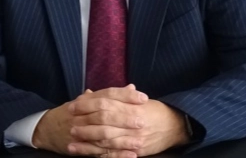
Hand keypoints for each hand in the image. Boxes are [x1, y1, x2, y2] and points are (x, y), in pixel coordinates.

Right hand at [32, 85, 146, 155]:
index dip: (126, 96)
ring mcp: (82, 131)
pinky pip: (100, 152)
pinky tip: (130, 155)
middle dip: (125, 118)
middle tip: (142, 121)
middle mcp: (84, 114)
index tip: (143, 98)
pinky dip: (116, 155)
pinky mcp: (82, 147)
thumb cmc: (72, 112)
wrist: (47, 128)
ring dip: (123, 140)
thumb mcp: (88, 100)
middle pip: (106, 114)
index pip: (108, 94)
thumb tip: (131, 87)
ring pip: (104, 135)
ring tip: (140, 141)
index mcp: (88, 100)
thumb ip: (110, 96)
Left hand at [69, 89, 189, 156]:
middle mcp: (133, 122)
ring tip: (71, 140)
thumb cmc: (155, 111)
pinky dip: (97, 153)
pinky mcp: (135, 152)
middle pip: (104, 121)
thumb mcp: (136, 100)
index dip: (88, 105)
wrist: (176, 126)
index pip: (105, 104)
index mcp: (132, 106)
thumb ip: (114, 97)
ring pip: (106, 139)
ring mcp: (134, 138)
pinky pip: (113, 154)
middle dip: (85, 122)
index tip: (74, 105)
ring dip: (87, 140)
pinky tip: (84, 153)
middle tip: (70, 123)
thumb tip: (90, 93)